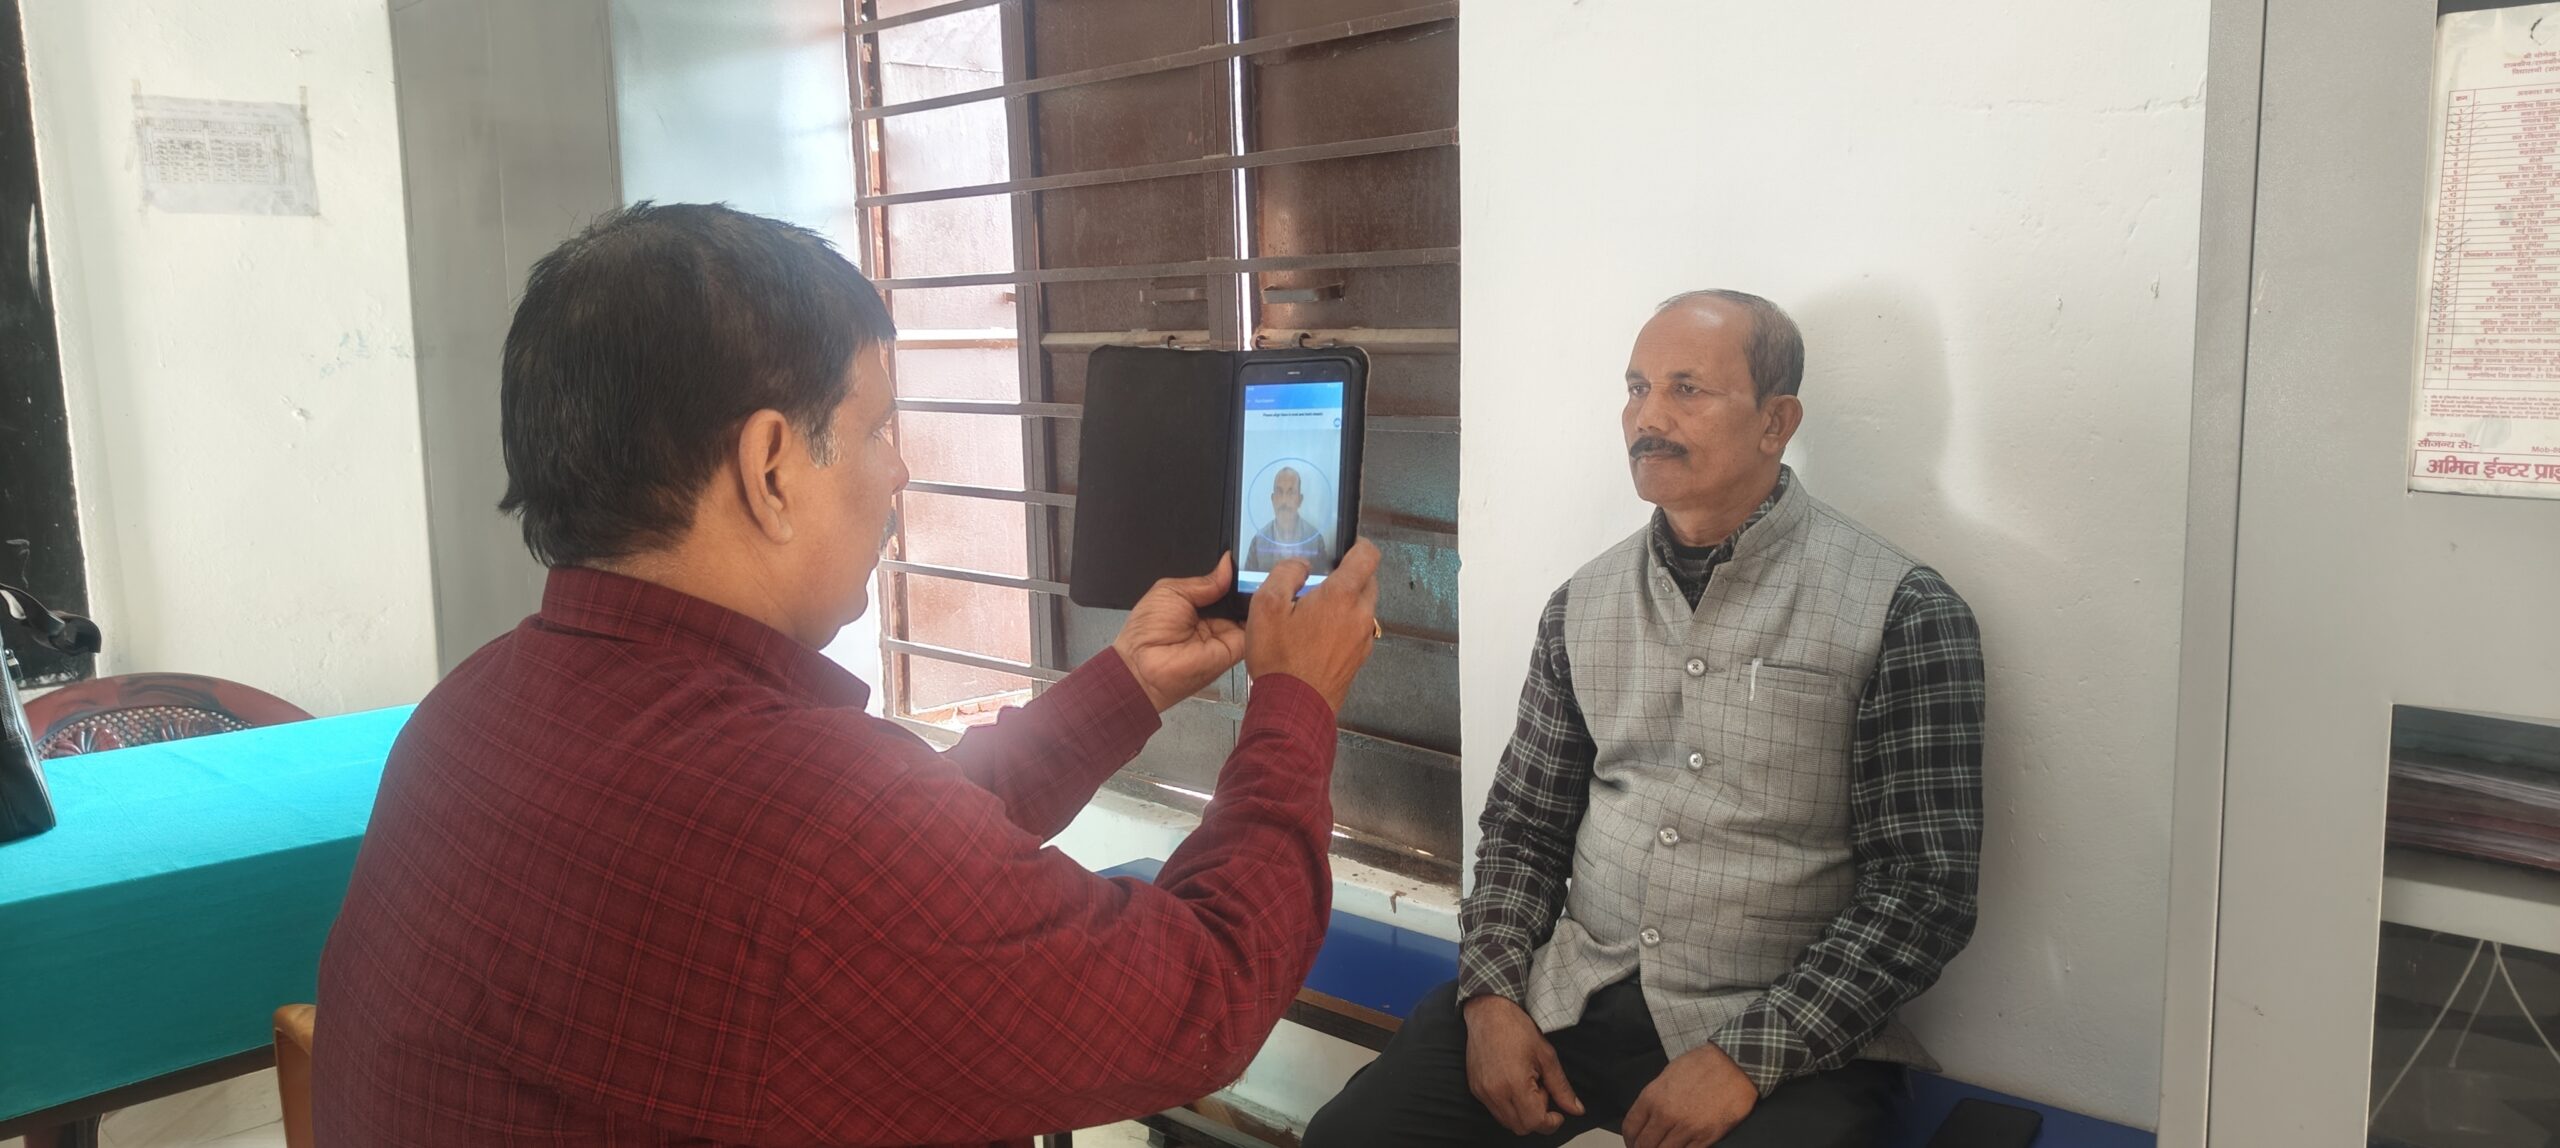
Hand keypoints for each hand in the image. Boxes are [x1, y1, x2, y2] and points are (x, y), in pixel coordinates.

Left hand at [1111, 554, 1247, 711]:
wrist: (1145, 665)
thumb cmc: (1147, 631)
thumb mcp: (1172, 591)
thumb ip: (1204, 580)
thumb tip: (1227, 565)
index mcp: (1197, 604)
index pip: (1225, 585)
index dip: (1235, 573)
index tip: (1246, 559)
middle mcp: (1215, 619)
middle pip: (1241, 597)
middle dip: (1248, 582)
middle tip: (1255, 568)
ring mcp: (1227, 633)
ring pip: (1251, 610)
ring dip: (1255, 596)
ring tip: (1259, 579)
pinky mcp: (1237, 647)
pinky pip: (1255, 628)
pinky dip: (1259, 614)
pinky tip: (1259, 599)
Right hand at [1242, 540, 1380, 712]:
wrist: (1293, 707)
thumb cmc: (1280, 661)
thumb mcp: (1266, 606)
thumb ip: (1285, 574)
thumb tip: (1300, 565)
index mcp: (1341, 596)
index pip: (1368, 556)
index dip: (1359, 545)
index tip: (1347, 546)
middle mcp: (1359, 616)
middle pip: (1368, 581)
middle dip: (1350, 575)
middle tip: (1322, 579)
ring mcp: (1362, 639)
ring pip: (1363, 607)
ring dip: (1346, 602)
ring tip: (1315, 610)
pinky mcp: (1358, 658)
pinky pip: (1357, 630)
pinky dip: (1344, 625)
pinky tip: (1318, 635)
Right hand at [1461, 993, 1584, 1135]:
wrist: (1489, 1012)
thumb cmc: (1517, 1028)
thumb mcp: (1547, 1056)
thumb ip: (1561, 1087)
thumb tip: (1576, 1109)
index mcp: (1514, 1084)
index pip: (1535, 1123)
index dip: (1551, 1122)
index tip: (1558, 1112)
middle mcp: (1494, 1093)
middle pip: (1520, 1127)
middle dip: (1537, 1117)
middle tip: (1541, 1091)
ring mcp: (1482, 1092)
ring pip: (1506, 1121)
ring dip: (1522, 1113)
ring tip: (1527, 1085)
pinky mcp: (1475, 1088)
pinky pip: (1494, 1110)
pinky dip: (1508, 1105)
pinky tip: (1513, 1083)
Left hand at [1623, 1042, 1757, 1147]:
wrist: (1734, 1065)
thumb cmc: (1701, 1065)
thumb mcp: (1668, 1076)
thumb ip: (1655, 1099)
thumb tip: (1648, 1116)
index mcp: (1652, 1097)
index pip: (1630, 1127)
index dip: (1630, 1139)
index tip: (1633, 1143)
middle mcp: (1665, 1115)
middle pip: (1644, 1145)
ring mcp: (1685, 1129)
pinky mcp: (1705, 1137)